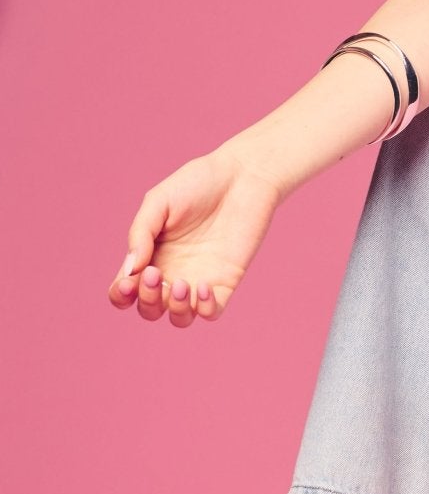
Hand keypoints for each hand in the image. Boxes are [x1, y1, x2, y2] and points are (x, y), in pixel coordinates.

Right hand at [106, 146, 283, 327]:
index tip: (129, 280)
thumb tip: (129, 270)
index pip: (126, 290)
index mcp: (150, 255)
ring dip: (174, 309)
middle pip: (149, 309)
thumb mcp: (159, 201)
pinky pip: (211, 312)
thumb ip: (140, 234)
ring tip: (180, 284)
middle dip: (146, 300)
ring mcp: (199, 279)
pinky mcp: (226, 281)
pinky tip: (203, 286)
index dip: (121, 295)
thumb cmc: (198, 183)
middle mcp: (171, 272)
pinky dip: (204, 308)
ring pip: (179, 318)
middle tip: (154, 274)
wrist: (242, 176)